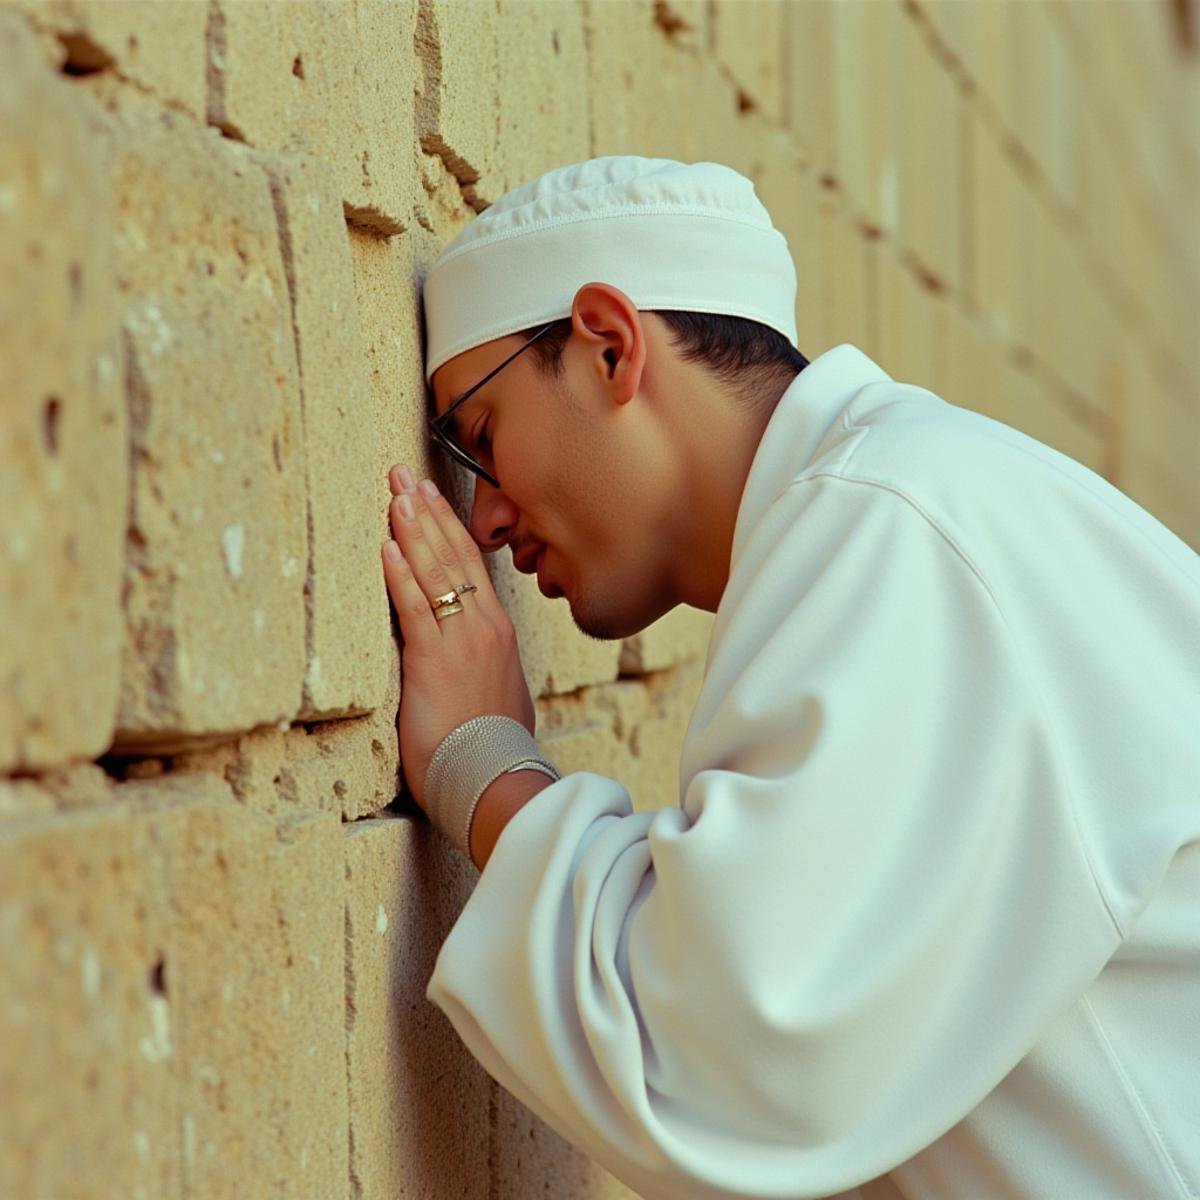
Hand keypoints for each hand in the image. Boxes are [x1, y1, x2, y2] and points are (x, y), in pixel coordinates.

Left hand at [381, 464, 535, 813]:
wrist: (495, 776)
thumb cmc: (493, 744)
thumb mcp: (497, 692)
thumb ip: (481, 664)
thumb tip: (467, 657)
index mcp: (498, 631)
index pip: (470, 565)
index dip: (447, 527)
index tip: (431, 496)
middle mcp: (484, 626)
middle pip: (452, 556)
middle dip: (425, 512)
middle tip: (402, 476)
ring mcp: (462, 640)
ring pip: (436, 572)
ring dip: (411, 530)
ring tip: (393, 495)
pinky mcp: (434, 661)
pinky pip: (416, 608)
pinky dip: (400, 574)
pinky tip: (387, 546)